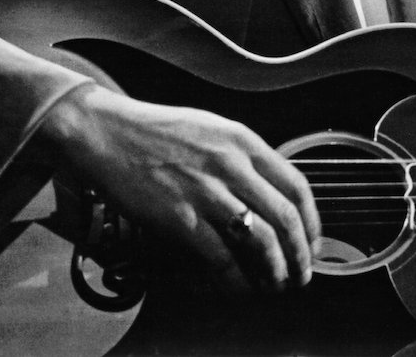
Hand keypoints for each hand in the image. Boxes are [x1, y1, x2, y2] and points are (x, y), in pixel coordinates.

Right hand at [38, 83, 320, 294]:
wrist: (104, 131)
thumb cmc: (154, 131)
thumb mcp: (211, 129)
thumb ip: (241, 156)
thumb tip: (267, 190)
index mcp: (243, 141)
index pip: (297, 185)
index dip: (311, 221)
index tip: (311, 241)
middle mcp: (232, 164)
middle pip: (285, 217)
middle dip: (300, 253)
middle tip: (302, 272)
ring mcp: (206, 190)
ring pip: (261, 240)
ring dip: (275, 270)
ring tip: (277, 283)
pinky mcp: (178, 216)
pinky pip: (220, 256)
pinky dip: (236, 278)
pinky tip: (239, 286)